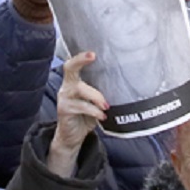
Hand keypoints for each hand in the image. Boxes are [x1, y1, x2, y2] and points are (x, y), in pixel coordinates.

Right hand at [47, 50, 107, 175]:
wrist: (73, 136)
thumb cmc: (86, 116)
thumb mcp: (95, 102)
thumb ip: (102, 92)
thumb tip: (125, 85)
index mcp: (74, 82)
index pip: (73, 64)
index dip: (81, 57)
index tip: (93, 53)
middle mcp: (66, 87)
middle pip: (69, 68)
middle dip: (81, 60)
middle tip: (93, 56)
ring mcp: (64, 98)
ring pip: (79, 89)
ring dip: (96, 96)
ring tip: (107, 105)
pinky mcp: (64, 110)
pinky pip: (81, 106)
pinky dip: (94, 110)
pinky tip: (102, 116)